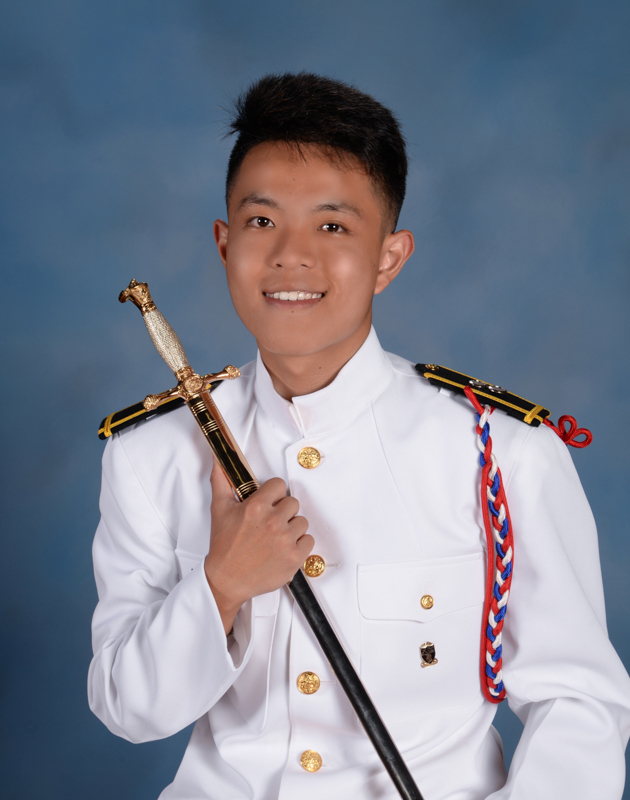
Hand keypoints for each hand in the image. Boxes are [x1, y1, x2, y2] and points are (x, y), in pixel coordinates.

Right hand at [204, 460, 313, 633]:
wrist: (226, 580)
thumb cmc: (223, 546)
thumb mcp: (219, 509)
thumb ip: (220, 480)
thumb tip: (218, 458)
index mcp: (256, 507)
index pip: (279, 485)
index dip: (273, 494)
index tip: (268, 503)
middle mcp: (273, 522)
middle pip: (293, 503)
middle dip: (283, 511)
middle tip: (269, 523)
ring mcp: (285, 541)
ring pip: (302, 522)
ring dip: (292, 528)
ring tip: (275, 537)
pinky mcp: (294, 558)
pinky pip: (309, 541)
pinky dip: (299, 545)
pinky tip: (283, 548)